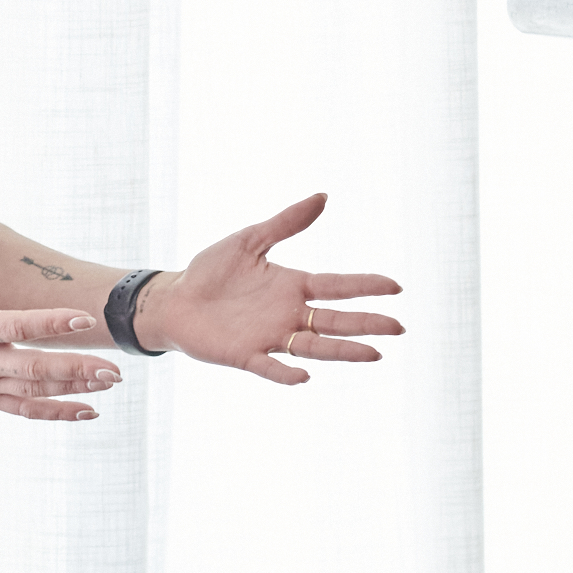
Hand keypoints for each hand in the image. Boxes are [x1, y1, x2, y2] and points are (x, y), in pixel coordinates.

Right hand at [0, 233, 121, 418]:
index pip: (17, 327)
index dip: (52, 322)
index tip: (85, 319)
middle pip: (35, 369)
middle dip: (76, 369)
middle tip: (113, 370)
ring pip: (36, 392)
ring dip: (75, 389)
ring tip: (110, 383)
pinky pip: (26, 410)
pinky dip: (57, 411)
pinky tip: (88, 410)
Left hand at [137, 191, 404, 387]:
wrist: (173, 299)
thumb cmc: (211, 270)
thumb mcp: (249, 240)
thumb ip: (286, 222)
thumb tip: (323, 196)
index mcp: (292, 287)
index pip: (337, 287)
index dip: (366, 286)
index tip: (396, 287)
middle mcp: (288, 314)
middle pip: (336, 321)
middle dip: (367, 323)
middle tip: (398, 328)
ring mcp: (269, 336)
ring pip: (315, 347)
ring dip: (343, 351)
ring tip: (374, 354)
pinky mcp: (245, 355)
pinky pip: (269, 367)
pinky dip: (285, 373)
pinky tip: (304, 377)